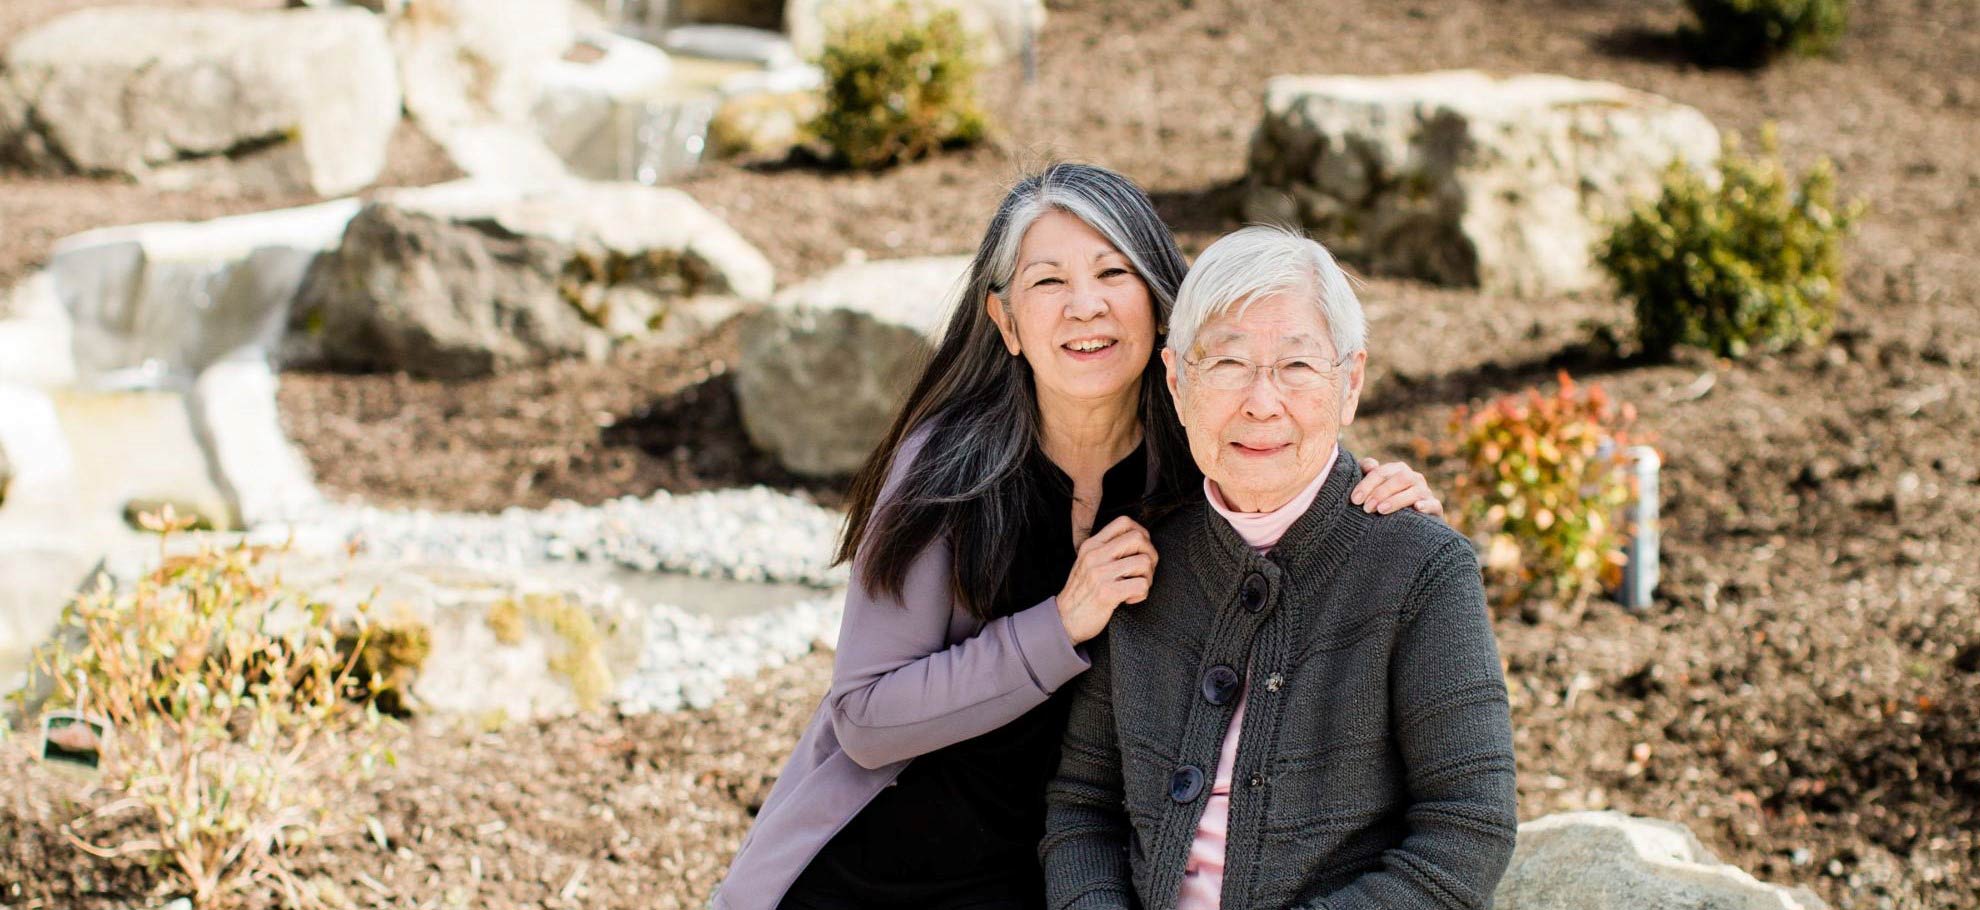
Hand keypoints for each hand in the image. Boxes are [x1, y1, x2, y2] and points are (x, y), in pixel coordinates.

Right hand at [1057, 516, 1156, 644]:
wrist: (1064, 619)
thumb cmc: (1081, 592)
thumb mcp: (1087, 563)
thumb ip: (1106, 549)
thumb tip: (1138, 541)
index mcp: (1091, 545)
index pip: (1124, 522)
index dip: (1142, 533)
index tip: (1141, 550)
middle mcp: (1095, 555)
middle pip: (1139, 538)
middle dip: (1150, 554)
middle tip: (1144, 571)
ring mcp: (1100, 573)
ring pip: (1144, 562)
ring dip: (1147, 577)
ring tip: (1136, 587)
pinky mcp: (1107, 593)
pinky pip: (1141, 585)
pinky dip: (1142, 594)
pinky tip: (1130, 599)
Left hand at [1353, 457, 1444, 518]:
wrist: (1405, 525)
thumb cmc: (1382, 502)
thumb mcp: (1371, 488)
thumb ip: (1366, 473)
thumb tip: (1370, 465)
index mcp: (1397, 470)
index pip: (1381, 472)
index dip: (1367, 484)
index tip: (1355, 499)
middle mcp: (1414, 478)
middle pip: (1399, 479)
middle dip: (1381, 492)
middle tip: (1366, 508)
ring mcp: (1425, 492)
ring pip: (1415, 491)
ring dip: (1397, 500)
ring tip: (1381, 510)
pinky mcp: (1435, 508)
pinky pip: (1434, 504)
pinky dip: (1427, 505)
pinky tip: (1416, 508)